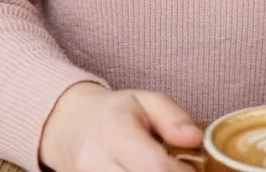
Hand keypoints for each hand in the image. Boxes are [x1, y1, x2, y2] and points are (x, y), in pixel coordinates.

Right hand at [39, 81, 202, 171]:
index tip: (191, 167)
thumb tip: (195, 139)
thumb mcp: (145, 100)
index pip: (156, 167)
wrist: (70, 127)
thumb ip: (173, 117)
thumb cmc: (113, 112)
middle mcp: (95, 162)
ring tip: (159, 170)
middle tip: (178, 170)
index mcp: (114, 131)